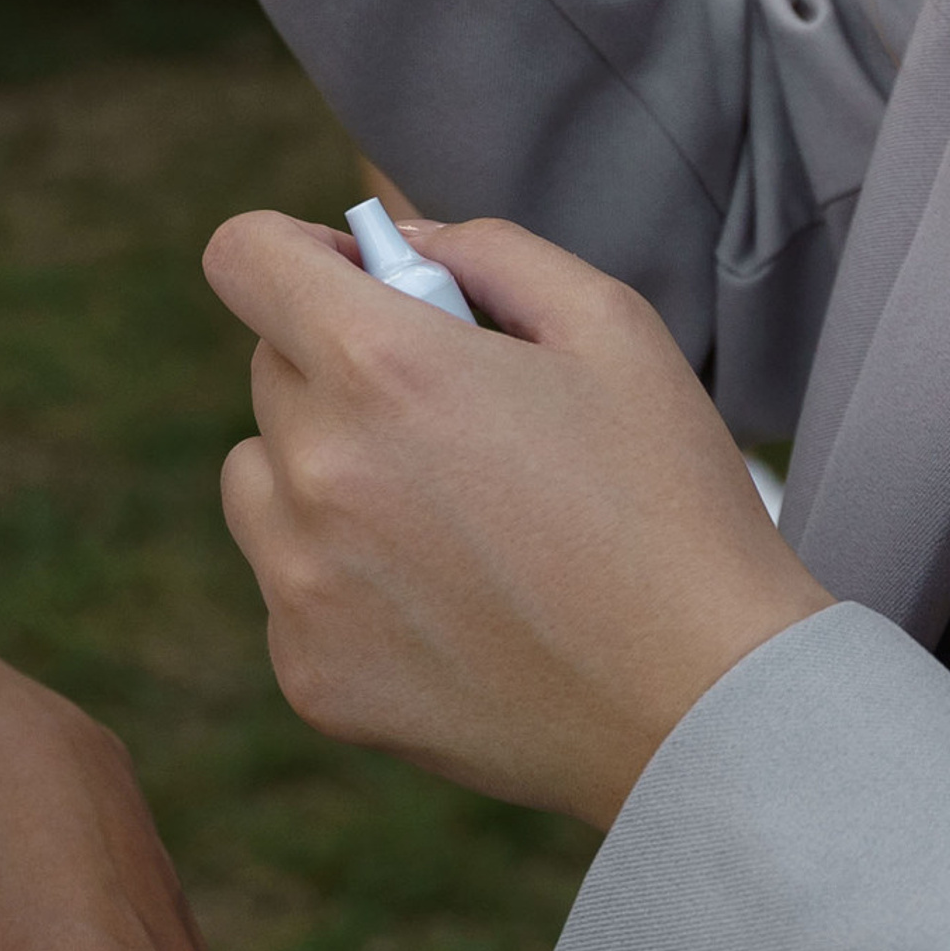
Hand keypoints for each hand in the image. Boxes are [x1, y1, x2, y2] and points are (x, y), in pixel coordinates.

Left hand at [201, 211, 828, 829]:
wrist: (705, 705)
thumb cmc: (670, 503)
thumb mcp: (610, 324)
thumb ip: (486, 251)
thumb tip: (396, 246)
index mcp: (383, 366)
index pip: (244, 257)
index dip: (292, 251)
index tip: (348, 280)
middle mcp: (318, 469)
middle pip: (269, 369)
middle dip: (342, 368)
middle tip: (453, 419)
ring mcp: (302, 583)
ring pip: (259, 477)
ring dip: (320, 472)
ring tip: (445, 516)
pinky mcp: (310, 673)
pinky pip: (288, 585)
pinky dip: (344, 580)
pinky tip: (450, 603)